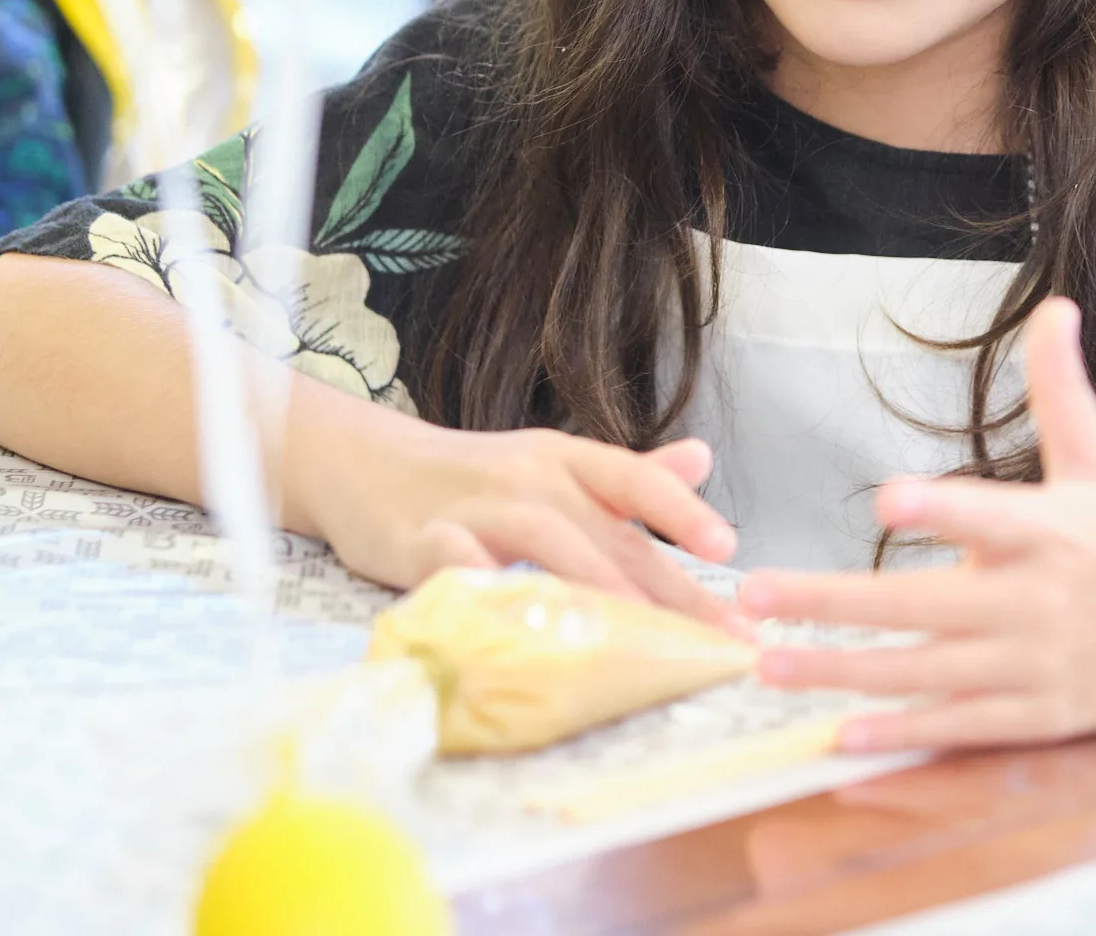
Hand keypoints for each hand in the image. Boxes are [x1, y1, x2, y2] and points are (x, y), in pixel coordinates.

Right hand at [287, 381, 745, 629]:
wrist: (366, 463)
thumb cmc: (472, 476)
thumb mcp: (552, 463)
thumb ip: (627, 475)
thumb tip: (703, 459)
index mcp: (564, 458)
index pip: (633, 478)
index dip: (681, 509)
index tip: (729, 546)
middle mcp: (528, 477)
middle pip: (606, 531)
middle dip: (667, 587)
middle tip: (718, 636)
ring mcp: (476, 506)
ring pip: (546, 542)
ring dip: (595, 587)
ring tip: (639, 632)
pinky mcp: (423, 539)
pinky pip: (463, 567)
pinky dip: (493, 593)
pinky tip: (523, 630)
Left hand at [738, 299, 1095, 751]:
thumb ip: (1062, 391)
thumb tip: (1057, 304)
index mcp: (1052, 530)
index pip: (989, 516)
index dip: (942, 508)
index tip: (887, 498)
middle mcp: (1038, 602)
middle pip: (923, 605)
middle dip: (834, 602)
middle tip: (754, 593)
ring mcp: (1036, 668)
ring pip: (925, 673)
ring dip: (842, 671)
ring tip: (767, 663)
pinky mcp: (1040, 720)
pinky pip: (960, 729)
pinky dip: (904, 735)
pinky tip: (841, 736)